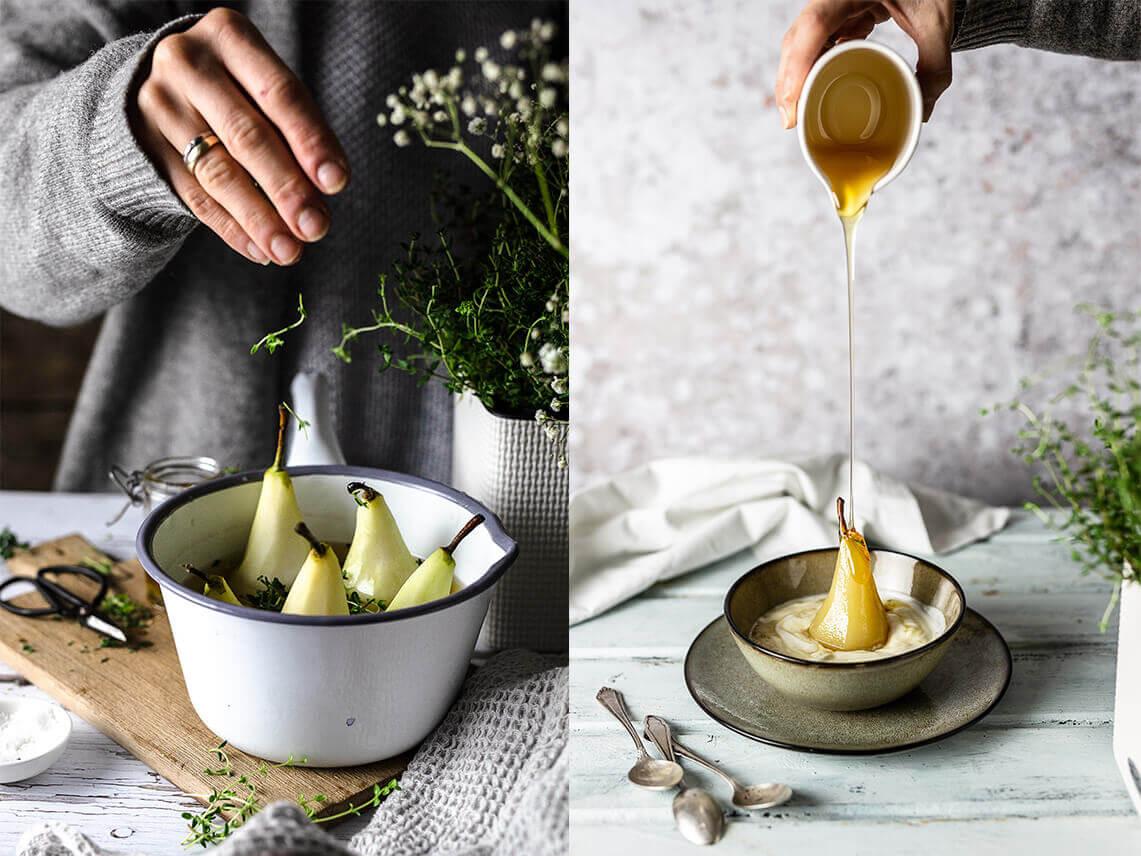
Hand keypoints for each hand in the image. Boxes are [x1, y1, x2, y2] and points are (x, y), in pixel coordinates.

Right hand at [132, 7, 348, 264]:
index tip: (337, 183)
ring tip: (291, 251)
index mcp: (228, 36)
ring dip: (260, 218)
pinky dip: (232, 227)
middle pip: (246, 136)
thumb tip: (326, 187)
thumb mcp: (264, 84)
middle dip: (286, 188)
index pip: (279, 94)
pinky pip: (194, 196)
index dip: (310, 141)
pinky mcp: (144, 145)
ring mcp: (159, 105)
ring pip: (217, 172)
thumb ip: (296, 127)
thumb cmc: (237, 85)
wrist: (158, 81)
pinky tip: (261, 250)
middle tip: (317, 227)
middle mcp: (187, 64)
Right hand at [775, 0, 953, 128]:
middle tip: (791, 120)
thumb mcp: (937, 23)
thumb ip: (935, 66)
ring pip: (799, 42)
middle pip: (797, 38)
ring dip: (793, 77)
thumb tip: (921, 111)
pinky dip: (806, 68)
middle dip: (789, 81)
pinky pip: (813, 42)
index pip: (816, 23)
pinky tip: (808, 89)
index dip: (799, 63)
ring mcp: (832, 5)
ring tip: (795, 111)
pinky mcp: (836, 15)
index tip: (794, 101)